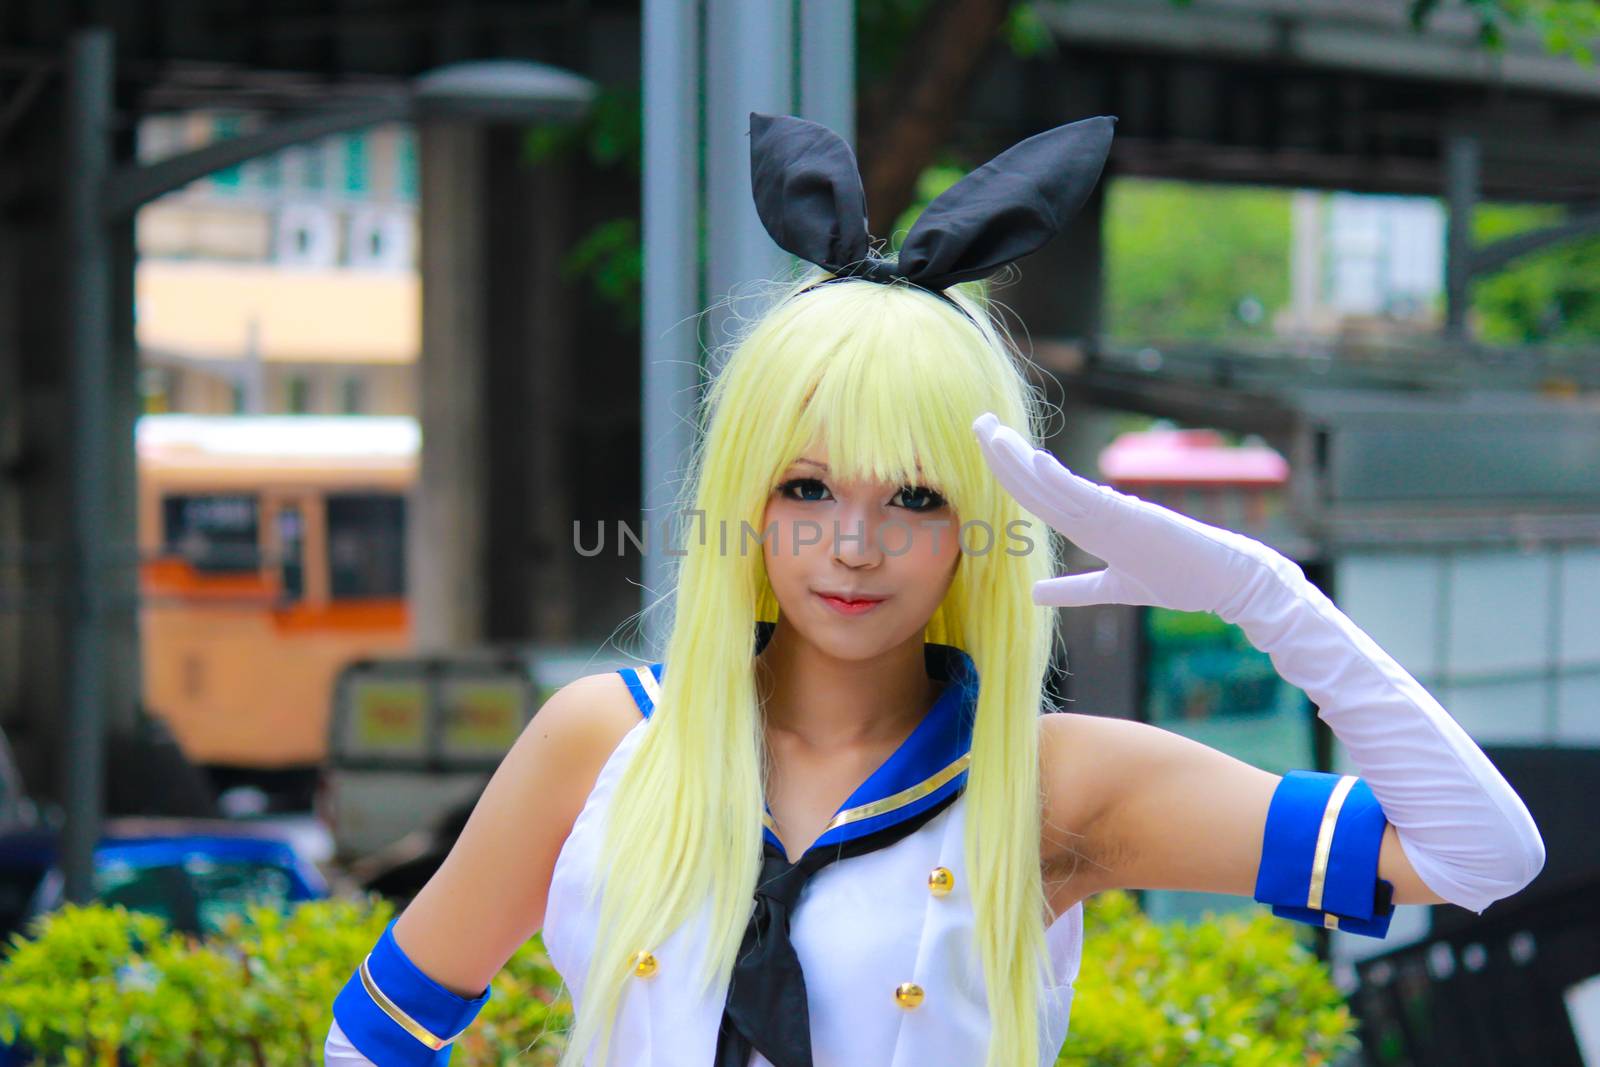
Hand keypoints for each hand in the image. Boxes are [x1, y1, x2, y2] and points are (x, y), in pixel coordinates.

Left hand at [971, 412, 1298, 618]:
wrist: (1227, 580)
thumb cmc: (1177, 578)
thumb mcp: (1112, 589)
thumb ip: (1074, 588)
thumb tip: (1034, 593)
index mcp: (1089, 523)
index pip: (1036, 493)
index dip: (1007, 470)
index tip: (986, 445)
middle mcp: (1096, 513)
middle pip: (1037, 481)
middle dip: (1004, 453)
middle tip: (977, 422)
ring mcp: (1113, 515)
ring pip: (1053, 486)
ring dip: (1020, 460)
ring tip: (992, 433)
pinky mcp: (1133, 521)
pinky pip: (1088, 500)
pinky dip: (1060, 481)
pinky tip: (1036, 462)